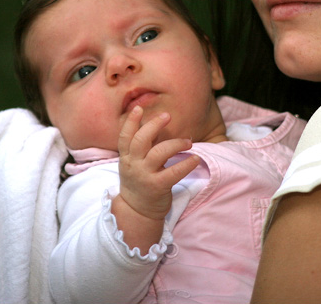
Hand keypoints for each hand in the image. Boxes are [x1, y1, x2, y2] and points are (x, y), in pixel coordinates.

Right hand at [116, 106, 200, 221]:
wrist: (137, 211)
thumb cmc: (139, 182)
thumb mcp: (134, 164)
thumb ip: (142, 147)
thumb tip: (156, 125)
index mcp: (126, 158)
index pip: (125, 137)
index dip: (131, 122)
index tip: (139, 108)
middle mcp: (133, 165)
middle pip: (141, 140)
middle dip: (154, 125)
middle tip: (167, 115)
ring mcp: (144, 176)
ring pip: (158, 153)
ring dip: (176, 143)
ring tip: (188, 141)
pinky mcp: (157, 187)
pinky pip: (174, 172)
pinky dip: (186, 164)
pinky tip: (195, 159)